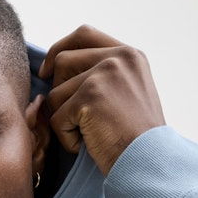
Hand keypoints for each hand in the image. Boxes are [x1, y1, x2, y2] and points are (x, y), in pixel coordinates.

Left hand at [37, 25, 166, 177]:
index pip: (83, 35)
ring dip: (64, 120)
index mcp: (129, 55)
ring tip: (89, 135)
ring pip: (55, 93)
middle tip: (69, 117)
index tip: (47, 71)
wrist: (150, 162)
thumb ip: (105, 76)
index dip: (59, 49)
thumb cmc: (137, 140)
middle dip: (57, 91)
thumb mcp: (129, 95)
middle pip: (63, 61)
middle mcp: (118, 58)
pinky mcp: (89, 97)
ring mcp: (104, 75)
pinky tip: (89, 145)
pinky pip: (57, 118)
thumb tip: (60, 69)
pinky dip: (66, 139)